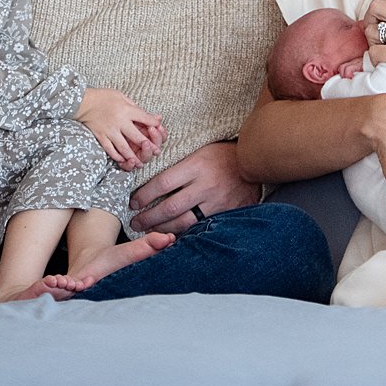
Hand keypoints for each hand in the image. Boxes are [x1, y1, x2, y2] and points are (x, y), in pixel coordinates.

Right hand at [77, 88, 165, 169]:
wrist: (83, 102)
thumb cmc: (103, 96)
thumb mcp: (121, 96)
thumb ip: (135, 107)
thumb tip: (150, 115)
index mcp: (126, 110)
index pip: (144, 118)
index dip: (153, 124)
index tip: (159, 128)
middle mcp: (119, 122)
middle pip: (137, 137)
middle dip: (148, 146)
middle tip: (156, 152)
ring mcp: (109, 131)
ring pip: (124, 147)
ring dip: (133, 156)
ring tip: (139, 163)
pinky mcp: (100, 136)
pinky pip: (110, 149)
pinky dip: (117, 156)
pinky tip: (123, 160)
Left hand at [129, 140, 257, 233]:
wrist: (253, 163)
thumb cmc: (222, 155)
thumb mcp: (199, 151)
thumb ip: (179, 165)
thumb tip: (150, 179)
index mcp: (196, 165)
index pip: (163, 183)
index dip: (144, 195)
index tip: (133, 202)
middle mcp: (205, 185)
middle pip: (169, 207)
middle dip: (148, 217)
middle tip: (134, 222)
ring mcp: (216, 202)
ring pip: (183, 222)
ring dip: (161, 228)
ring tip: (148, 230)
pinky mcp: (224, 213)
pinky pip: (200, 227)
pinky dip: (183, 232)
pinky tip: (171, 234)